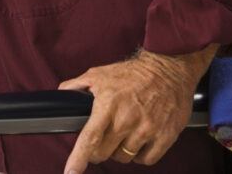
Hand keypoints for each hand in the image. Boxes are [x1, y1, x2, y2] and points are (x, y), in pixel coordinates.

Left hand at [59, 45, 215, 173]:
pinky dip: (140, 155)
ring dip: (119, 151)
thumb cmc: (133, 72)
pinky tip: (138, 140)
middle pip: (104, 153)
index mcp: (108, 105)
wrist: (169, 69)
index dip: (78, 159)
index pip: (89, 139)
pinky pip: (146, 159)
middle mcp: (127, 120)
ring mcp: (147, 130)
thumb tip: (62, 95)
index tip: (71, 172)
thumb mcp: (98, 74)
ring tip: (122, 134)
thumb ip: (77, 86)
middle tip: (102, 138)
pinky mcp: (165, 136)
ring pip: (124, 157)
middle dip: (98, 149)